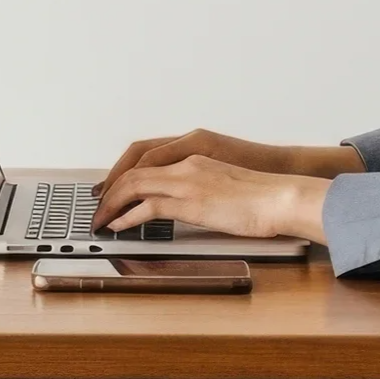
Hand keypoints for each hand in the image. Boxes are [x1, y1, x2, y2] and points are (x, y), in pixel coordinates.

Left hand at [92, 153, 330, 242]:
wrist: (281, 197)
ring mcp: (187, 180)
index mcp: (194, 152)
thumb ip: (201, 181)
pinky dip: (128, 217)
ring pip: (134, 185)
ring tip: (101, 219)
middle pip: (133, 168)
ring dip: (112, 203)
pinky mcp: (191, 202)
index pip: (145, 155)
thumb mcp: (224, 180)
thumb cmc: (262, 194)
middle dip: (109, 188)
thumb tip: (187, 199)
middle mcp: (186, 162)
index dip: (122, 171)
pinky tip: (119, 226)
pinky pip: (148, 207)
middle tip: (97, 206)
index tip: (109, 186)